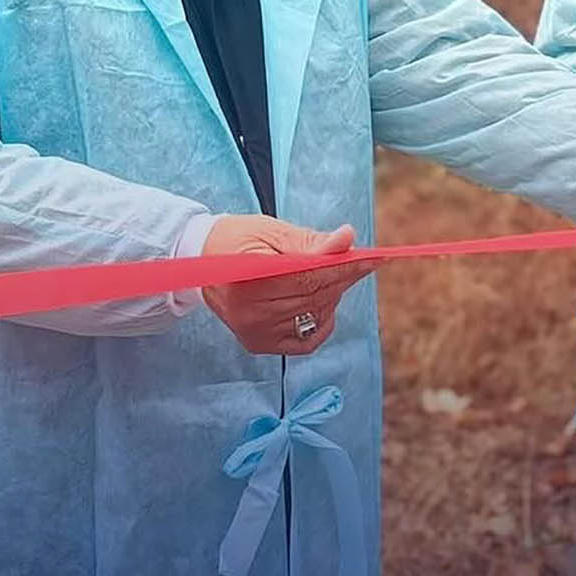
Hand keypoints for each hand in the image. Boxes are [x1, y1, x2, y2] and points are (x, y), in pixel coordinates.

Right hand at [200, 217, 370, 354]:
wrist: (201, 261)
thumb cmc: (239, 239)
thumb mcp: (272, 231)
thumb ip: (310, 241)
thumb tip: (347, 238)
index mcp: (248, 277)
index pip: (310, 275)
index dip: (345, 266)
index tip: (374, 258)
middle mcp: (248, 312)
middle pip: (316, 296)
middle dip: (344, 276)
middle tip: (362, 260)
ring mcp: (254, 332)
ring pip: (316, 315)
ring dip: (333, 295)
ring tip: (330, 274)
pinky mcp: (259, 344)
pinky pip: (307, 340)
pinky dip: (323, 321)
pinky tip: (321, 303)